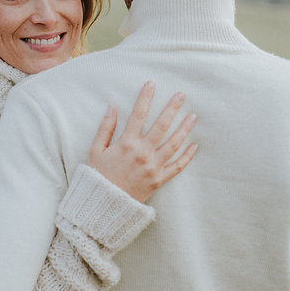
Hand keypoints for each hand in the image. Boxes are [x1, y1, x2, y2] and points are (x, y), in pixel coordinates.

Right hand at [86, 81, 197, 202]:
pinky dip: (187, 157)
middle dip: (172, 108)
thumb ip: (105, 129)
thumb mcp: (95, 151)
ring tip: (193, 116)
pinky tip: (195, 146)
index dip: (145, 97)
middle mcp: (143, 153)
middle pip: (161, 125)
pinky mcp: (158, 180)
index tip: (151, 84)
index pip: (138, 114)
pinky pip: (177, 167)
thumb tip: (112, 108)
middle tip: (182, 95)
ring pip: (173, 144)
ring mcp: (153, 167)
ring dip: (184, 128)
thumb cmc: (97, 177)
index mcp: (126, 143)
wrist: (104, 206)